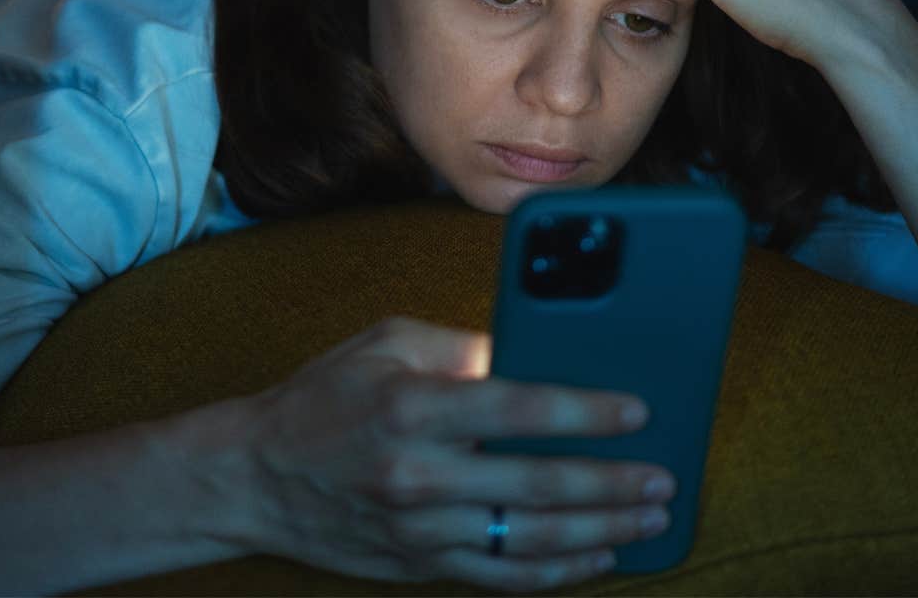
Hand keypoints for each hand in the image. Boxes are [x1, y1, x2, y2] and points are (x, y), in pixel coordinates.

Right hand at [236, 316, 675, 590]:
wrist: (253, 475)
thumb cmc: (324, 397)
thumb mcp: (386, 343)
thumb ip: (463, 349)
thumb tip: (532, 355)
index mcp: (413, 405)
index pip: (518, 408)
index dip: (585, 411)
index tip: (638, 410)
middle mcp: (418, 473)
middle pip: (537, 484)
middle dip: (612, 482)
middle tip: (663, 478)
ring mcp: (419, 528)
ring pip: (530, 539)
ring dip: (600, 531)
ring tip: (648, 519)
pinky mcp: (418, 565)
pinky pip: (501, 576)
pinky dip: (556, 571)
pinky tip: (596, 557)